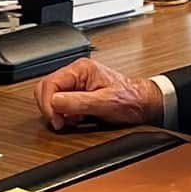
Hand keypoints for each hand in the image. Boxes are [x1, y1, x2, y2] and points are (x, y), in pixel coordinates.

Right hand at [33, 57, 163, 130]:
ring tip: (73, 119)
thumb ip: (78, 102)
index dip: (48, 103)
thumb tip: (55, 102)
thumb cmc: (130, 99)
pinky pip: (61, 103)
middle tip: (61, 122)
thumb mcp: (105, 102)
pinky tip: (77, 118)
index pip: (50, 83)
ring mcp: (76, 83)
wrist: (144, 103)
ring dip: (58, 112)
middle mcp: (76, 73)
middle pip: (46, 89)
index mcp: (81, 69)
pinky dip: (64, 114)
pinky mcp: (78, 93)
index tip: (56, 119)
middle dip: (50, 108)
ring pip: (51, 97)